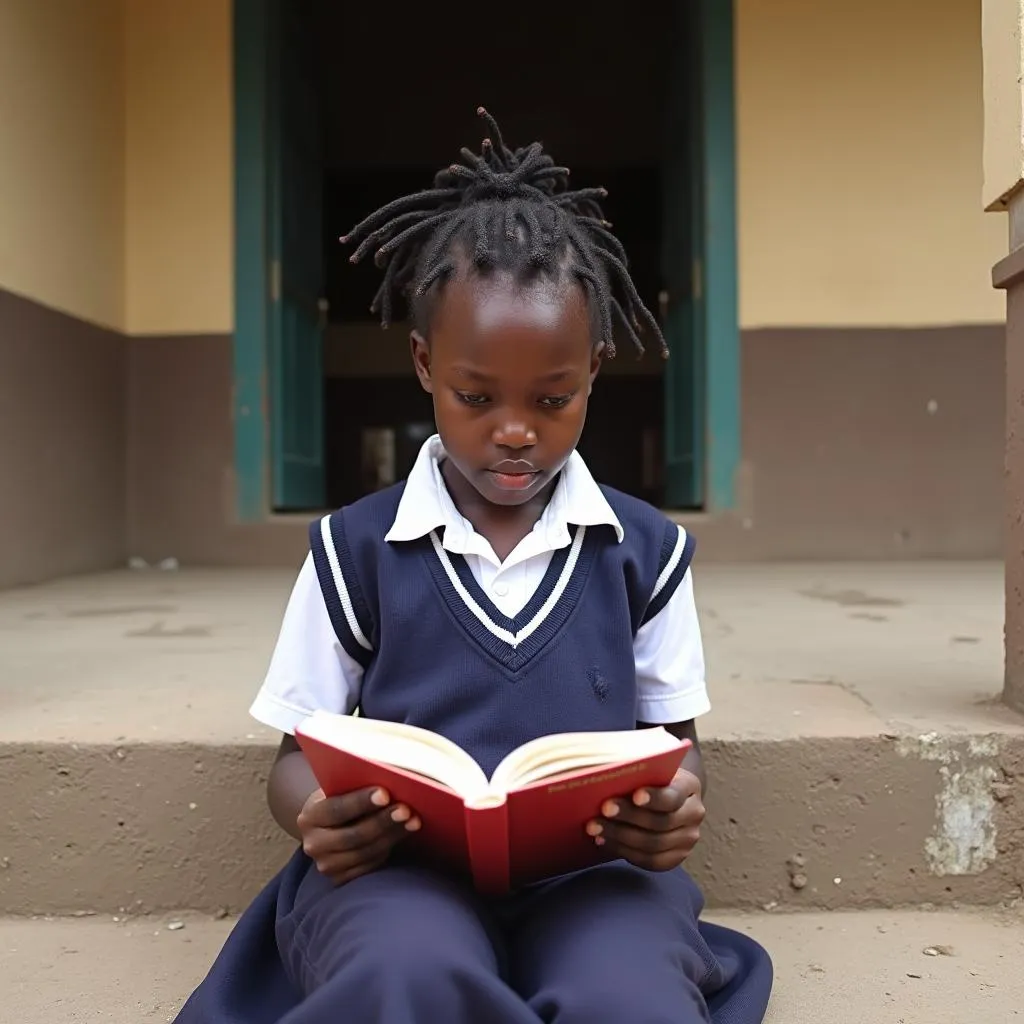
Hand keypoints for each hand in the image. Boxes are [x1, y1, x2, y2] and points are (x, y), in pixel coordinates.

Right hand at [296, 787, 420, 885]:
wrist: (327, 827)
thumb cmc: (339, 799)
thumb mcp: (338, 789)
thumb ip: (354, 786)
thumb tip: (388, 778)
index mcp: (309, 817)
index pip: (336, 810)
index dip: (361, 802)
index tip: (385, 794)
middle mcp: (314, 845)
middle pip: (354, 836)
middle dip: (382, 821)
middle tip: (405, 809)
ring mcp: (327, 865)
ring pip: (366, 852)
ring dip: (392, 835)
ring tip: (413, 820)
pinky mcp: (341, 879)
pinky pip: (370, 865)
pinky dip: (389, 849)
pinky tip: (403, 834)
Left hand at [586, 768, 704, 871]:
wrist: (667, 797)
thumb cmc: (650, 778)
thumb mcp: (649, 768)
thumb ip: (636, 772)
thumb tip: (606, 774)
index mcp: (689, 786)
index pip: (674, 795)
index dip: (655, 798)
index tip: (635, 796)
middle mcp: (694, 814)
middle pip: (661, 822)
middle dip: (629, 817)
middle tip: (603, 810)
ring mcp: (688, 839)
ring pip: (654, 845)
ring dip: (620, 837)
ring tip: (595, 828)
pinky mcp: (676, 857)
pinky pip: (650, 861)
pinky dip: (625, 852)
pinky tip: (605, 841)